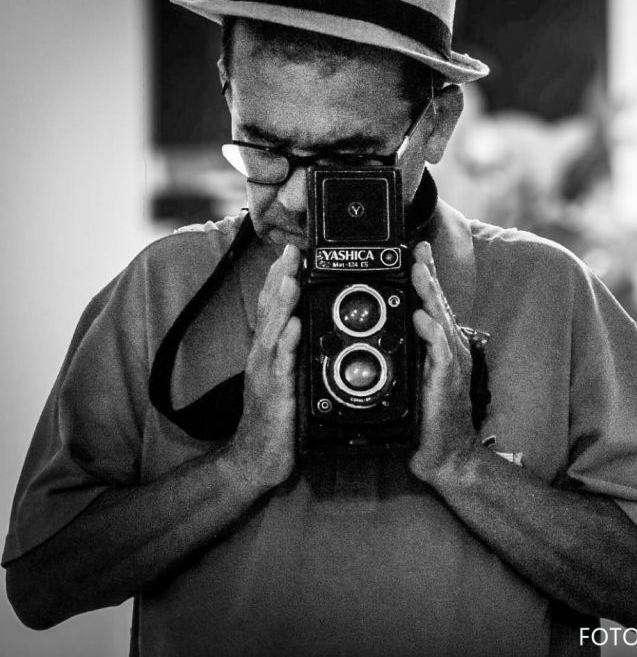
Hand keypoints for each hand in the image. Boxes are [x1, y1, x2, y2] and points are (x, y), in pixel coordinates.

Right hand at [224, 243, 301, 488]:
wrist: (255, 460)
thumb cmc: (275, 419)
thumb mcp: (286, 379)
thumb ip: (294, 352)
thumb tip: (307, 325)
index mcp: (268, 351)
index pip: (274, 306)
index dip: (282, 277)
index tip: (293, 249)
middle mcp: (263, 357)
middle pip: (271, 310)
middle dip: (281, 278)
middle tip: (293, 249)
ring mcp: (266, 374)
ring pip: (273, 330)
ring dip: (283, 302)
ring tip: (292, 276)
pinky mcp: (274, 395)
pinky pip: (281, 365)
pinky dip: (287, 344)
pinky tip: (295, 326)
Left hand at [408, 241, 477, 481]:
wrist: (446, 456)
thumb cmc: (429, 421)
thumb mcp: (416, 380)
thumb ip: (409, 356)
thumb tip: (394, 333)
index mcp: (440, 347)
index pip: (432, 305)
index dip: (424, 277)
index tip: (414, 252)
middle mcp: (449, 349)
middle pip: (438, 304)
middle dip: (428, 274)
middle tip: (417, 249)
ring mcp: (451, 364)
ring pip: (440, 320)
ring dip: (429, 294)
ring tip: (418, 271)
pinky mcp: (447, 381)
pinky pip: (441, 352)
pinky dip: (432, 333)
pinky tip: (422, 317)